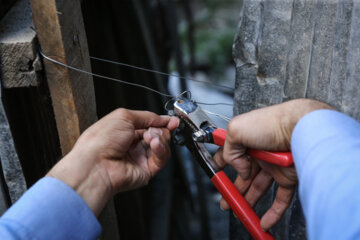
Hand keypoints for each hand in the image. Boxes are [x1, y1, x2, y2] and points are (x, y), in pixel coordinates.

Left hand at [47, 109, 178, 215]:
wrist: (95, 164)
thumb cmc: (101, 140)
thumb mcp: (124, 116)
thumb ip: (147, 116)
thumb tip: (163, 118)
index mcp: (126, 131)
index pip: (151, 125)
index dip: (163, 122)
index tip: (172, 120)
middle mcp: (133, 145)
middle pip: (159, 135)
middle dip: (160, 130)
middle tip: (153, 130)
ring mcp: (140, 158)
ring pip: (163, 146)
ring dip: (160, 139)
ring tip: (151, 138)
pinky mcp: (146, 171)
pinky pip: (161, 159)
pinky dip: (161, 149)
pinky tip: (155, 144)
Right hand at [214, 99, 331, 230]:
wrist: (301, 128)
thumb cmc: (273, 123)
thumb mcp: (237, 130)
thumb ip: (229, 151)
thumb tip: (238, 168)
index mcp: (247, 140)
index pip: (229, 153)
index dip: (220, 164)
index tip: (214, 173)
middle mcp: (260, 153)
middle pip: (244, 175)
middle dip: (233, 189)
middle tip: (226, 200)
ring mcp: (274, 166)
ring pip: (259, 188)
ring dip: (249, 202)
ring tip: (240, 211)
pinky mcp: (288, 177)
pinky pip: (280, 198)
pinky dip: (272, 212)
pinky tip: (265, 220)